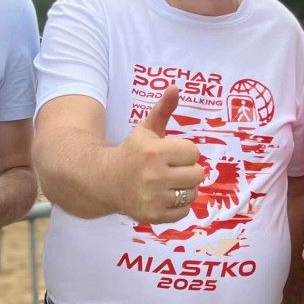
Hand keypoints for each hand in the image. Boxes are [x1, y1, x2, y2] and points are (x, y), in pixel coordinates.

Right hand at [117, 87, 203, 224]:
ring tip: (168, 183)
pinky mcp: (153, 216)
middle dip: (187, 170)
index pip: (193, 152)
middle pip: (197, 174)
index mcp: (154, 151)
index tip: (170, 154)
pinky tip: (163, 196)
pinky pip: (184, 212)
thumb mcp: (146, 129)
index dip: (184, 152)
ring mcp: (153, 198)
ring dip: (184, 188)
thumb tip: (175, 87)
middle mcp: (153, 176)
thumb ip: (163, 109)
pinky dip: (178, 206)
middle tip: (170, 169)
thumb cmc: (133, 152)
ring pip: (192, 193)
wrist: (105, 180)